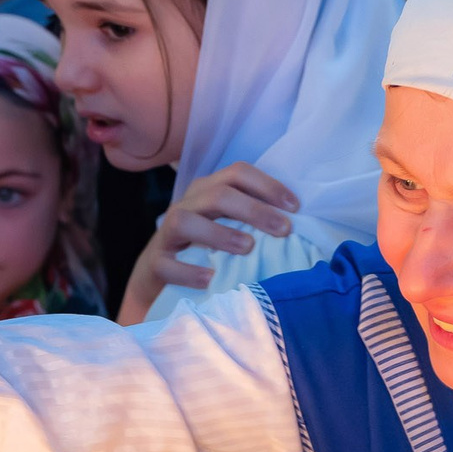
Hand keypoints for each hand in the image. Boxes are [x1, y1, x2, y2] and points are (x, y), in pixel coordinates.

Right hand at [118, 162, 298, 323]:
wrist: (157, 277)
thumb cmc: (203, 249)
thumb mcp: (227, 227)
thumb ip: (253, 221)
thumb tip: (298, 226)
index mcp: (207, 191)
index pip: (237, 174)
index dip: (267, 185)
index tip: (295, 207)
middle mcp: (187, 205)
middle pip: (218, 194)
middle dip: (253, 209)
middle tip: (283, 230)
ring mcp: (166, 234)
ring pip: (185, 220)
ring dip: (218, 233)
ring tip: (247, 248)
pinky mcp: (154, 263)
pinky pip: (167, 264)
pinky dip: (188, 271)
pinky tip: (210, 278)